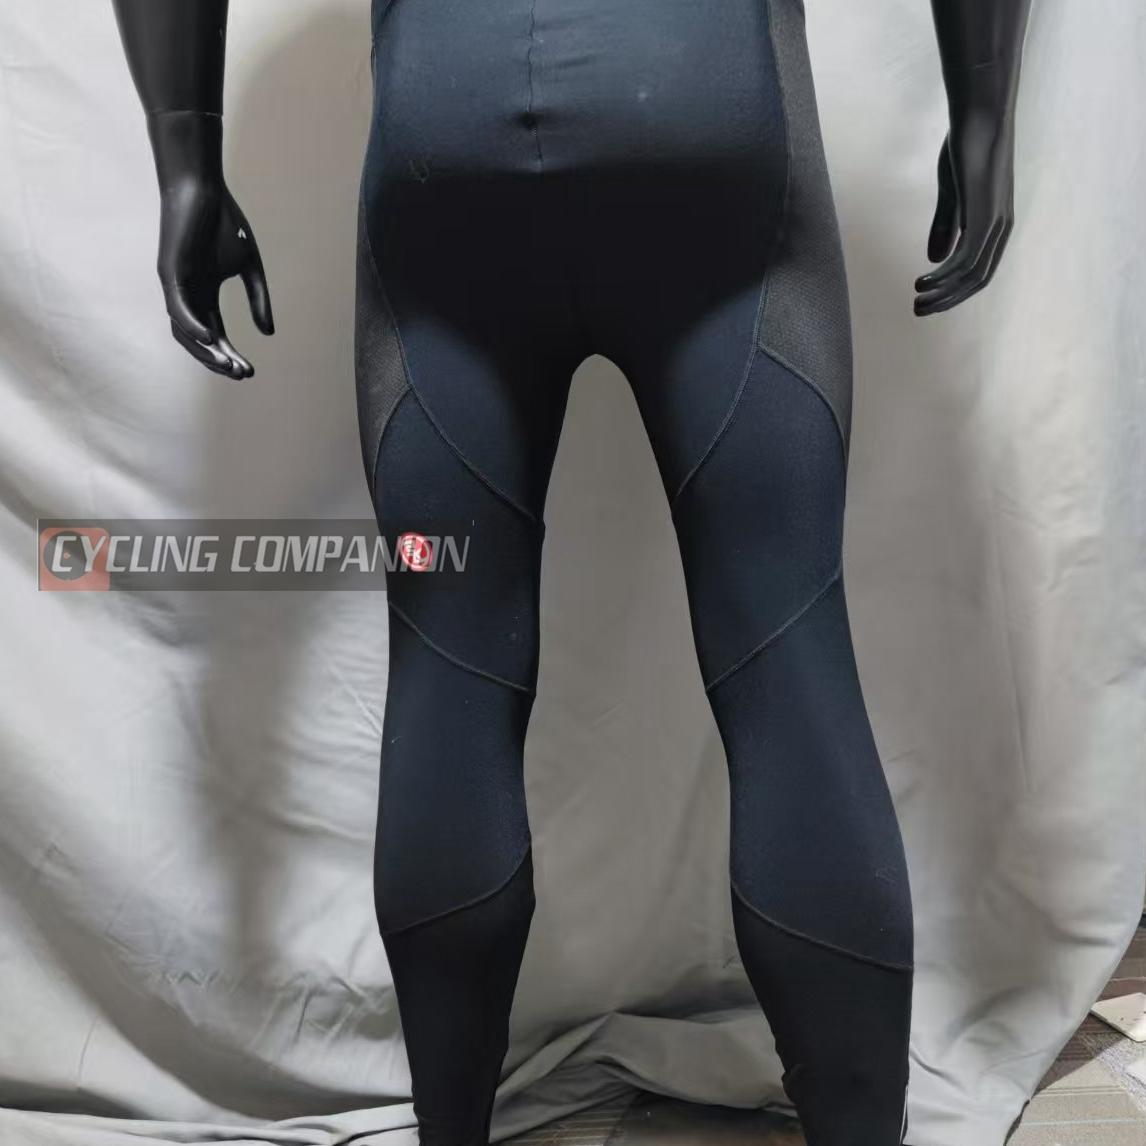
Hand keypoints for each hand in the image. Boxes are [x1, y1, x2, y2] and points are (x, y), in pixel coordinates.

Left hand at [156, 172, 273, 377]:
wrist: (200, 187)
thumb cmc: (224, 222)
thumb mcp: (250, 267)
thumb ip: (258, 299)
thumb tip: (268, 334)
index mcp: (206, 295)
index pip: (218, 336)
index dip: (232, 355)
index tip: (250, 372)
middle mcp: (188, 296)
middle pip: (201, 341)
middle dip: (220, 360)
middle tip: (241, 373)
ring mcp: (175, 287)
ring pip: (184, 332)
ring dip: (205, 352)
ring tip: (227, 364)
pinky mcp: (169, 274)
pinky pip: (178, 309)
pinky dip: (193, 326)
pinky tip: (212, 338)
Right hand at [914, 116, 1015, 316]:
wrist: (979, 117)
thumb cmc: (967, 149)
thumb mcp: (953, 195)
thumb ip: (945, 227)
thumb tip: (934, 260)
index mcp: (996, 224)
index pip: (978, 270)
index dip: (954, 290)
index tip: (928, 298)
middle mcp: (1001, 228)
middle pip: (977, 280)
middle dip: (947, 300)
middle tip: (918, 310)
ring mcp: (995, 225)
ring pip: (971, 276)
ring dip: (943, 293)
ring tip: (916, 301)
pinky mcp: (984, 218)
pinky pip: (965, 260)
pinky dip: (943, 276)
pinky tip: (922, 279)